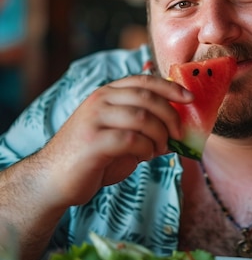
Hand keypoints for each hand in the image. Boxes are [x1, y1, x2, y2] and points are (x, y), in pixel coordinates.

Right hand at [39, 75, 192, 206]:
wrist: (53, 179)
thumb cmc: (92, 157)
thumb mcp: (120, 133)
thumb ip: (143, 123)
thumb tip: (178, 122)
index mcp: (107, 93)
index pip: (143, 80)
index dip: (170, 88)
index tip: (190, 99)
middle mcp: (99, 100)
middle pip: (147, 97)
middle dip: (170, 116)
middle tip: (178, 134)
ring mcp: (93, 119)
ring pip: (142, 117)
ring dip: (160, 135)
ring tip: (160, 149)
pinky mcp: (92, 142)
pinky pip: (131, 139)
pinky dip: (146, 149)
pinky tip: (146, 156)